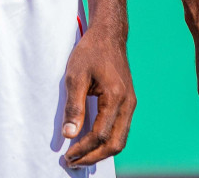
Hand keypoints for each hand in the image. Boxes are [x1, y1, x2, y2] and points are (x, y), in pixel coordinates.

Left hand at [60, 20, 134, 165]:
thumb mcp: (75, 76)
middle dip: (93, 156)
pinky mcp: (128, 103)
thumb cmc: (91, 52)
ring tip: (81, 156)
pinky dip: (107, 141)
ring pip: (121, 139)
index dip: (83, 148)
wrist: (109, 35)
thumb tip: (69, 134)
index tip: (68, 155)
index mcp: (116, 97)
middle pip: (115, 144)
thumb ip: (73, 106)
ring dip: (101, 152)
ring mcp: (130, 104)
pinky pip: (121, 130)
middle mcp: (128, 104)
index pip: (100, 134)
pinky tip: (92, 143)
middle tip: (73, 162)